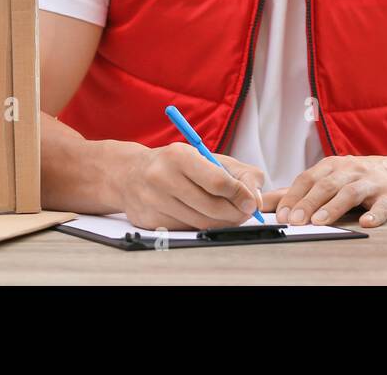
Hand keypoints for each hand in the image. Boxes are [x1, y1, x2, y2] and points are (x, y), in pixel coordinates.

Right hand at [118, 143, 265, 230]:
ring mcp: (153, 201)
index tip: (252, 203)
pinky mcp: (149, 221)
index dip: (240, 195)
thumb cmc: (176, 163)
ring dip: (222, 223)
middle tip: (246, 213)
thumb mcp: (206, 156)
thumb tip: (256, 200)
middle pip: (211, 207)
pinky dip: (202, 226)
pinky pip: (187, 230)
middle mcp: (162, 178)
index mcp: (179, 156)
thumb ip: (237, 174)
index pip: (217, 181)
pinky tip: (204, 216)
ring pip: (200, 222)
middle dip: (235, 213)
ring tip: (229, 215)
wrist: (130, 173)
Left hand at [263, 154, 386, 228]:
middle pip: (326, 185)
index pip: (308, 179)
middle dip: (308, 203)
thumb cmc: (362, 179)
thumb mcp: (332, 178)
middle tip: (294, 221)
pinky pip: (383, 205)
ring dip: (333, 207)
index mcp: (333, 167)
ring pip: (350, 193)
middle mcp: (351, 171)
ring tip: (320, 222)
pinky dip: (374, 213)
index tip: (280, 215)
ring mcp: (372, 182)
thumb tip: (266, 202)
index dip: (293, 197)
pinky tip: (366, 223)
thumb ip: (300, 191)